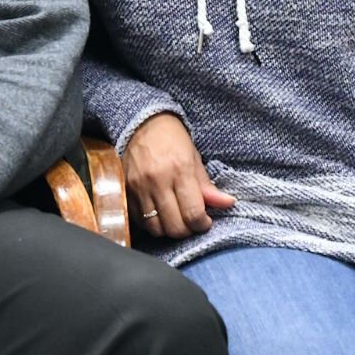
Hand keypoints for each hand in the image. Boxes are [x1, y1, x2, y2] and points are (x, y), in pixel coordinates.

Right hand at [121, 113, 235, 238]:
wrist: (143, 124)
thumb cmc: (173, 140)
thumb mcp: (195, 159)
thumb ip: (208, 187)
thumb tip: (228, 203)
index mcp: (180, 171)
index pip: (193, 213)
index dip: (202, 224)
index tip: (205, 221)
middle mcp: (157, 181)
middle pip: (174, 226)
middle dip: (187, 230)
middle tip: (192, 222)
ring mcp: (139, 187)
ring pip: (155, 228)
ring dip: (169, 230)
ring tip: (176, 219)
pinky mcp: (126, 191)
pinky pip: (139, 221)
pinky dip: (151, 224)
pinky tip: (160, 215)